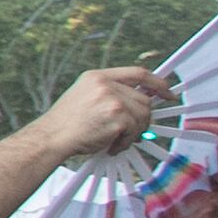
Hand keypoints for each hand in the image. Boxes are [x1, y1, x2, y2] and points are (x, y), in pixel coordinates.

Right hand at [34, 66, 177, 162]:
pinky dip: (126, 142)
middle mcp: (105, 85)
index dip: (157, 82)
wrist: (52, 137)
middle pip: (143, 99)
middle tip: (133, 130)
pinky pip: (135, 131)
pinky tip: (111, 144)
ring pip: (143, 116)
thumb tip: (138, 101)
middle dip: (143, 118)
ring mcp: (112, 100)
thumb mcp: (84, 96)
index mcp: (97, 77)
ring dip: (134, 132)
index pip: (137, 73)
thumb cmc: (66, 123)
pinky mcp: (118, 117)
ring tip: (116, 139)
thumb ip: (110, 93)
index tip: (166, 92)